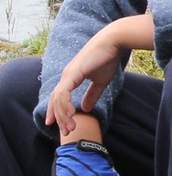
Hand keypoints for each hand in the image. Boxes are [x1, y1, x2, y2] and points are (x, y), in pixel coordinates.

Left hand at [45, 14, 153, 138]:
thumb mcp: (100, 81)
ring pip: (58, 99)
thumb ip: (92, 94)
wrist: (112, 43)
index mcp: (71, 78)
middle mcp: (66, 76)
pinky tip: (71, 114)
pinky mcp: (72, 74)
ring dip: (62, 115)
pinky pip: (63, 93)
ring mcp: (68, 74)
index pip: (58, 97)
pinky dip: (65, 105)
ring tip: (70, 127)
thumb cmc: (107, 59)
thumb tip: (86, 108)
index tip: (58, 126)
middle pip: (55, 101)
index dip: (56, 111)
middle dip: (58, 118)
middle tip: (65, 132)